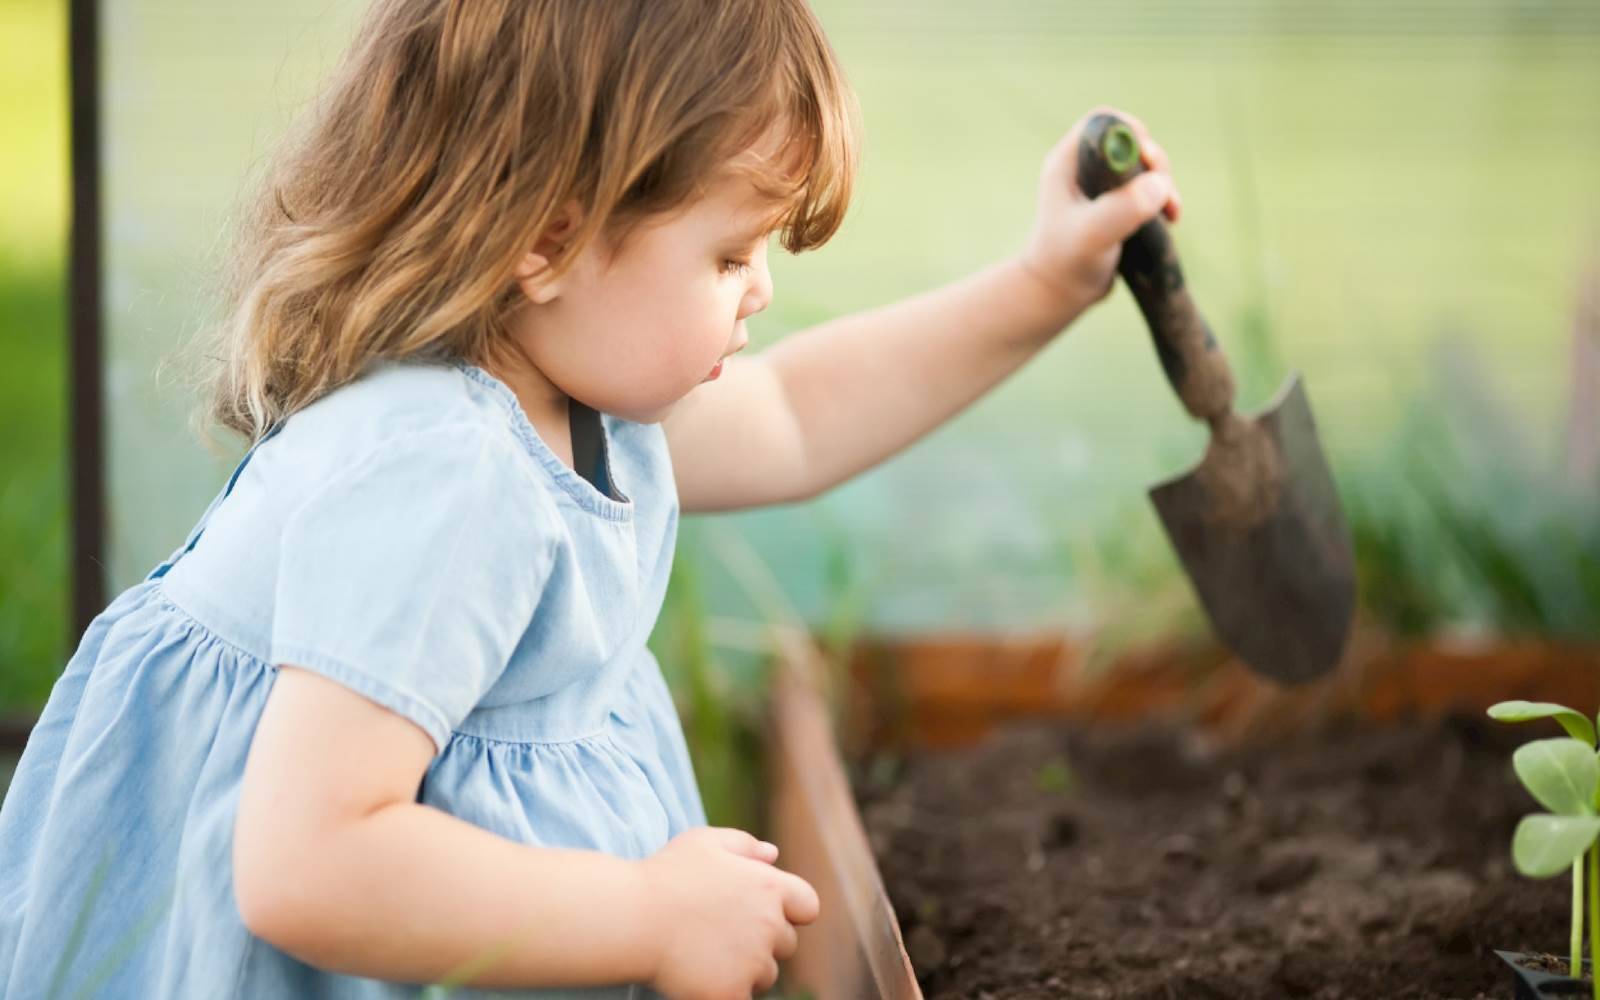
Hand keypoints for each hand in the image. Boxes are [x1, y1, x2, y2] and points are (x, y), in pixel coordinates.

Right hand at [638, 827, 820, 999]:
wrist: (631, 917)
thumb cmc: (665, 875)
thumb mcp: (705, 842)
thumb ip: (744, 845)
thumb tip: (772, 855)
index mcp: (770, 887)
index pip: (808, 906)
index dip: (790, 911)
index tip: (762, 914)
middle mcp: (769, 925)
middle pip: (786, 944)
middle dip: (763, 941)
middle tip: (721, 935)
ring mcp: (753, 963)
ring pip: (766, 975)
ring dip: (747, 970)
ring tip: (706, 954)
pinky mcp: (731, 993)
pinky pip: (744, 999)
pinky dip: (727, 993)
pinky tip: (701, 977)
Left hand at [1018, 106, 1182, 314]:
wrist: (1059, 293)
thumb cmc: (1066, 262)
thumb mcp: (1092, 235)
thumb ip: (1121, 209)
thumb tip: (1159, 184)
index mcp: (1068, 163)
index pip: (1103, 122)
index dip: (1130, 133)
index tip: (1148, 159)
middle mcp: (1084, 169)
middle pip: (1130, 142)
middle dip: (1155, 162)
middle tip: (1164, 190)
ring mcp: (1101, 187)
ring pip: (1143, 166)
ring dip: (1163, 183)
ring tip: (1171, 211)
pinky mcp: (1116, 205)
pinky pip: (1147, 189)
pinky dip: (1163, 199)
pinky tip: (1171, 219)